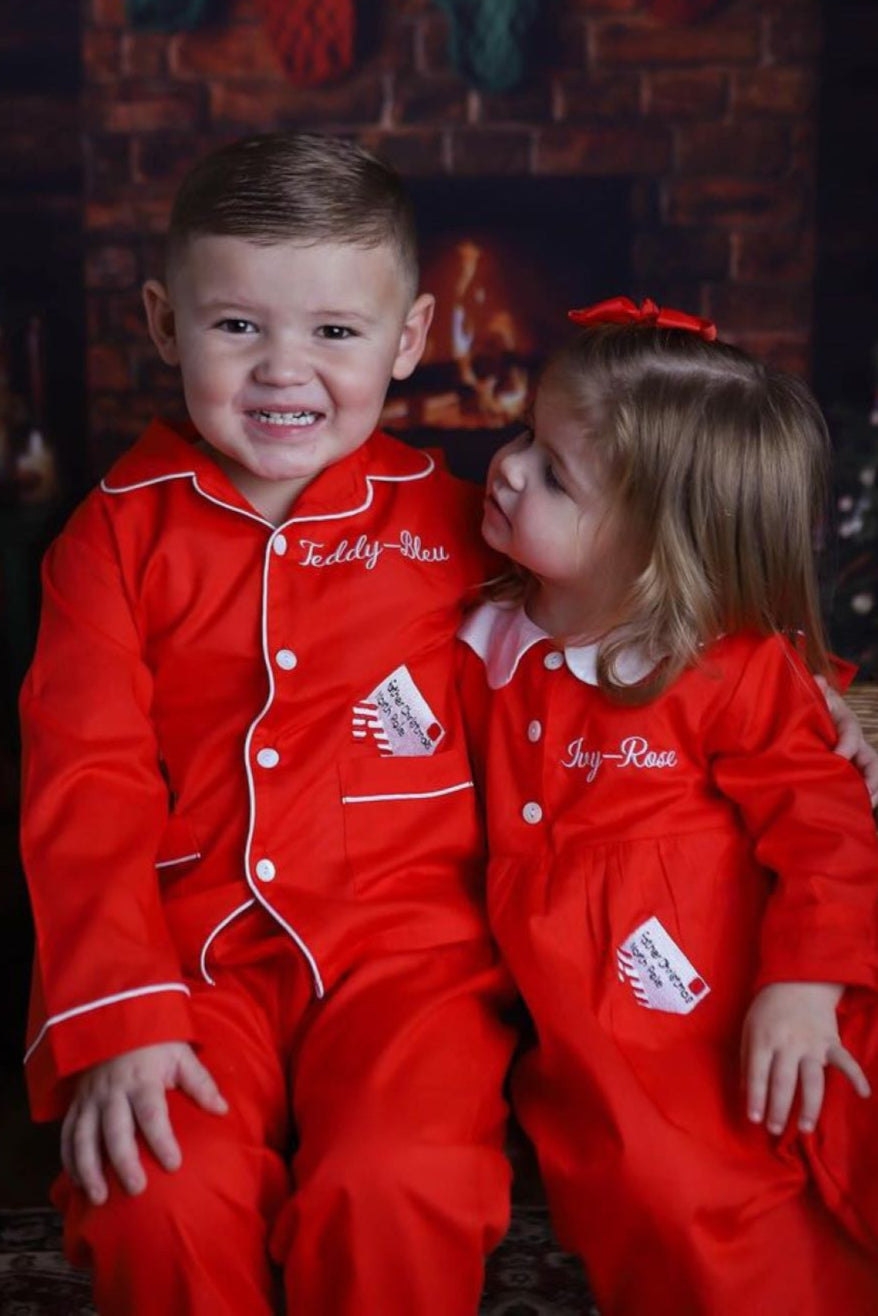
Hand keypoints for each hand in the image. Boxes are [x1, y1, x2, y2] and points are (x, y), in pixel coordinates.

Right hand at [60, 1042, 227, 1205]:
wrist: (116, 1018)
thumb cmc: (155, 1043)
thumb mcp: (180, 1055)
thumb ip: (200, 1083)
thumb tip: (222, 1110)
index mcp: (142, 1079)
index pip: (152, 1113)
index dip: (162, 1140)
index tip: (174, 1165)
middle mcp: (113, 1092)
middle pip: (115, 1130)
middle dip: (124, 1162)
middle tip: (137, 1189)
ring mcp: (91, 1099)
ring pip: (84, 1137)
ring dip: (89, 1169)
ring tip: (99, 1197)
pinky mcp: (76, 1104)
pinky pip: (67, 1134)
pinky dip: (69, 1160)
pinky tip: (78, 1183)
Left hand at [742, 981, 869, 1135]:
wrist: (798, 981)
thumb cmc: (768, 1009)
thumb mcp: (749, 1029)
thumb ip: (747, 1061)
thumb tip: (745, 1094)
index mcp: (764, 1039)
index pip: (758, 1073)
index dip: (756, 1097)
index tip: (754, 1119)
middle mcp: (788, 1044)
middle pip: (784, 1081)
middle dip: (779, 1108)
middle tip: (775, 1130)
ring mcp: (812, 1044)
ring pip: (812, 1079)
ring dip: (810, 1105)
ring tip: (805, 1128)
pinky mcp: (831, 1042)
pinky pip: (845, 1061)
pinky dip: (856, 1076)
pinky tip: (863, 1094)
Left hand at [815, 675, 877, 806]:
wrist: (816, 715)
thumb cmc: (816, 706)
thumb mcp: (816, 696)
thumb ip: (817, 690)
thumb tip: (818, 680)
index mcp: (847, 723)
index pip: (850, 734)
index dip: (846, 746)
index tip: (838, 756)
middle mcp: (856, 743)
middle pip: (871, 762)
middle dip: (871, 778)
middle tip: (865, 793)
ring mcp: (855, 760)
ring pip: (870, 777)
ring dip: (869, 793)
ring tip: (863, 809)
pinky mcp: (850, 772)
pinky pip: (860, 787)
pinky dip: (860, 800)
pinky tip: (853, 815)